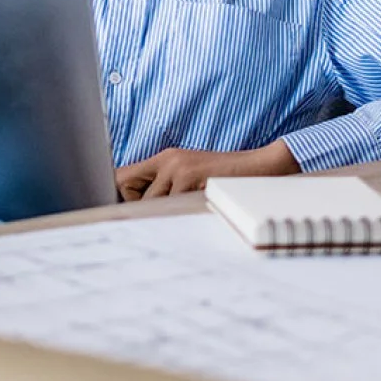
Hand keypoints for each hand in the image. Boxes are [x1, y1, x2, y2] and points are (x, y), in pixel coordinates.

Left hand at [115, 140, 298, 201]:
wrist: (260, 168)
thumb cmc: (225, 179)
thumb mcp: (191, 176)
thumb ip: (166, 188)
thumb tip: (139, 210)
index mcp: (165, 159)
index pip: (121, 177)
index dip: (119, 196)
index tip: (124, 213)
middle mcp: (167, 160)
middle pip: (126, 188)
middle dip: (134, 208)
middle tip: (149, 221)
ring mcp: (177, 168)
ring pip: (148, 202)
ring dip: (157, 215)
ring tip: (177, 219)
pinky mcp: (189, 177)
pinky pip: (169, 205)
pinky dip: (175, 215)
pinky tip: (191, 214)